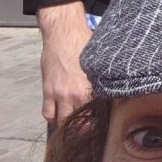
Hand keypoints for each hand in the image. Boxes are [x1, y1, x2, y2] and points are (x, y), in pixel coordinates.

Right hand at [37, 1, 92, 123]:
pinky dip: (52, 116)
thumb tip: (114, 91)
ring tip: (72, 122)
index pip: (98, 115)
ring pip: (63, 121)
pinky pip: (47, 113)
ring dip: (67, 123)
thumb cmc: (85, 43)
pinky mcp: (48, 91)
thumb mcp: (99, 63)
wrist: (64, 33)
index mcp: (93, 87)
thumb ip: (103, 80)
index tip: (102, 126)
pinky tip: (58, 112)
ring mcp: (60, 94)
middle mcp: (77, 94)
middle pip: (80, 123)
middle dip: (84, 128)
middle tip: (87, 128)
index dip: (99, 123)